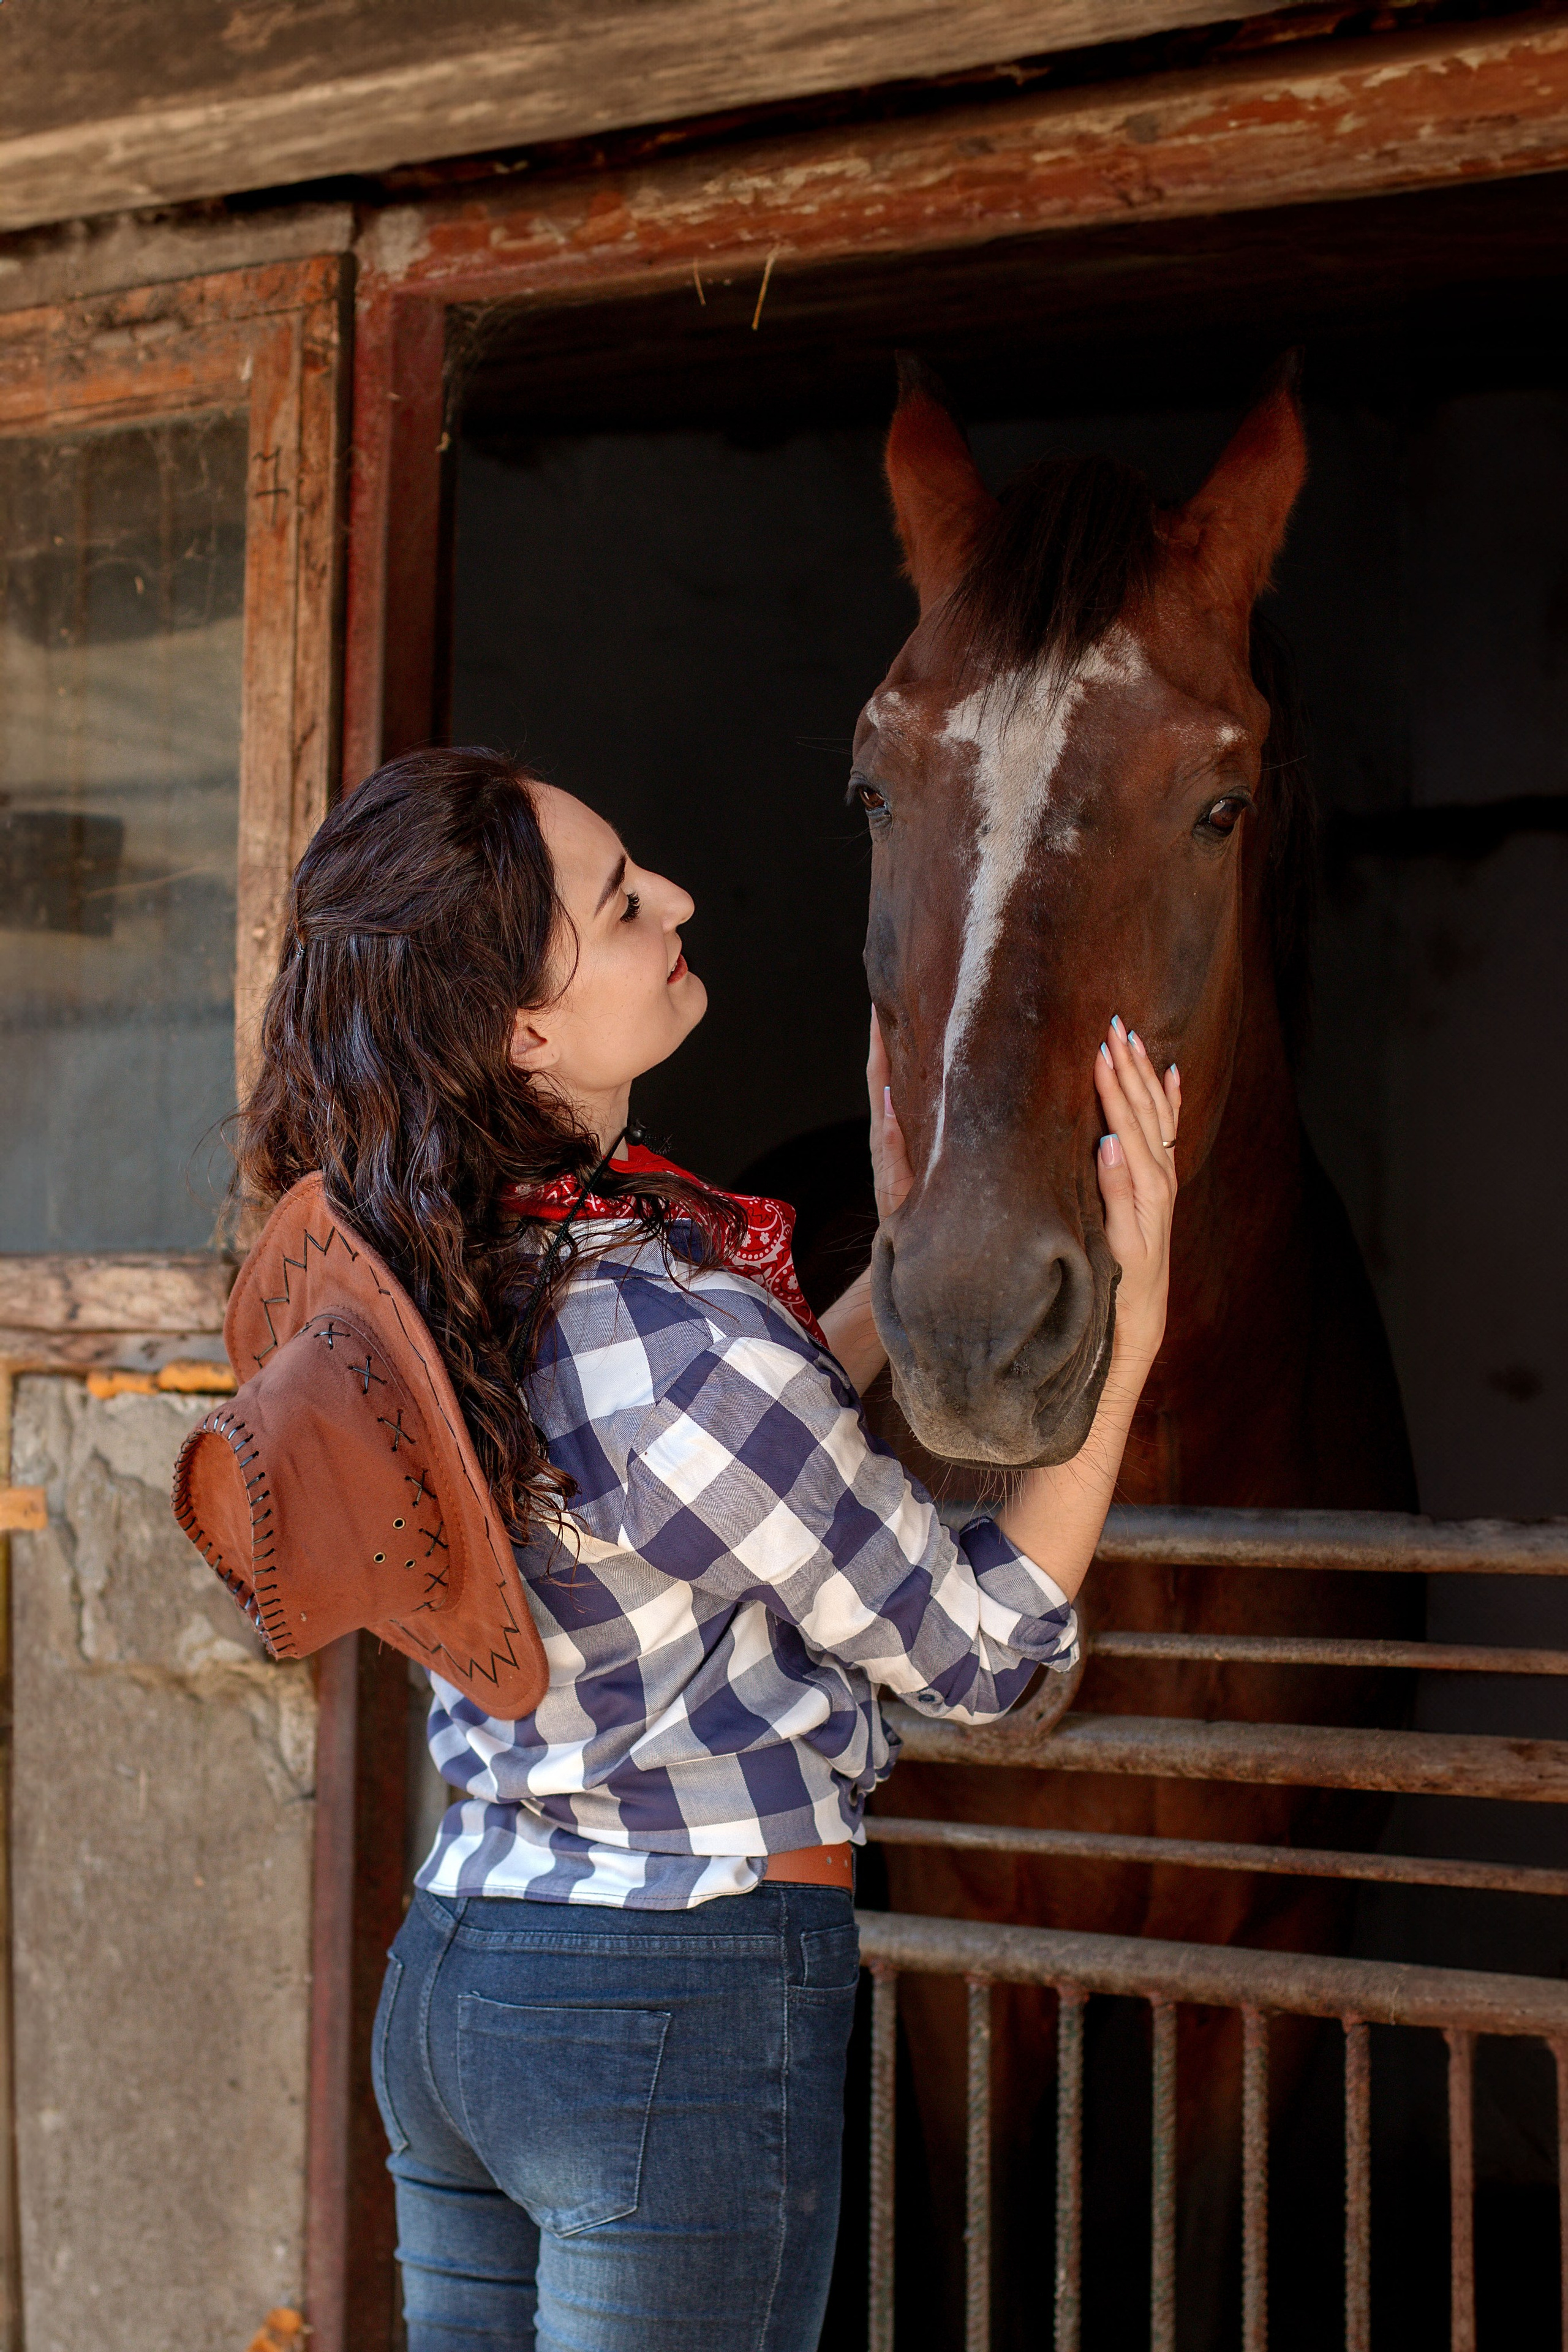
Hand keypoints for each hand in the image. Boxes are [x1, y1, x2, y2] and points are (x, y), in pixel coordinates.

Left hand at [867, 1009, 914, 1223]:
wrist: (907, 1248)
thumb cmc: (905, 1221)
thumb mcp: (900, 1186)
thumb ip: (894, 1149)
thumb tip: (888, 1107)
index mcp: (883, 1133)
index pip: (878, 1078)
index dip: (877, 1043)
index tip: (877, 1007)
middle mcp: (886, 1128)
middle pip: (881, 1073)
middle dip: (884, 1037)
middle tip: (889, 999)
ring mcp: (894, 1135)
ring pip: (892, 1084)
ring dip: (897, 1053)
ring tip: (905, 1021)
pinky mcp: (905, 1144)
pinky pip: (905, 1102)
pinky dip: (908, 1078)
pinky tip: (921, 1065)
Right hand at [1092, 1016, 1179, 1370]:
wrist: (1140, 1320)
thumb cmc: (1120, 1289)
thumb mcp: (1116, 1246)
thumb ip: (1115, 1194)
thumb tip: (1109, 1142)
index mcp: (1147, 1191)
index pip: (1128, 1126)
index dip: (1113, 1089)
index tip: (1100, 1051)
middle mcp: (1160, 1182)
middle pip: (1147, 1113)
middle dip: (1130, 1069)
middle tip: (1115, 1026)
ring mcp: (1163, 1184)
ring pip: (1158, 1117)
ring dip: (1145, 1076)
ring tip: (1135, 1039)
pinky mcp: (1159, 1189)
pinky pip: (1168, 1134)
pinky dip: (1170, 1102)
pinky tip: (1171, 1076)